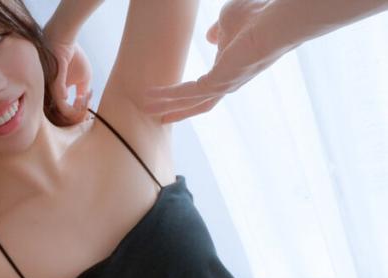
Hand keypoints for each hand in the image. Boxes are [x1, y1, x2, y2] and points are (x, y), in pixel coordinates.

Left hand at [43, 25, 93, 122]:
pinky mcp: (52, 87)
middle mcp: (52, 96)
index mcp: (58, 94)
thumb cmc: (73, 57)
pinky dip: (76, 106)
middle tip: (88, 108)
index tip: (89, 106)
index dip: (80, 114)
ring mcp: (51, 93)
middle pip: (65, 118)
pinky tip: (81, 97)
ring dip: (79, 111)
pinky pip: (63, 106)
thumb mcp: (83, 78)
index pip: (67, 112)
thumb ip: (83, 92)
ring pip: (64, 114)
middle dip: (80, 117)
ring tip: (86, 100)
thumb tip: (83, 105)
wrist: (65, 40)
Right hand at [143, 0, 276, 123]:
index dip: (189, 94)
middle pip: (198, 104)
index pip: (207, 89)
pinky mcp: (219, 83)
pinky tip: (153, 94)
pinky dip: (169, 94)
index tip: (172, 99)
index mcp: (231, 70)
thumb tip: (210, 37)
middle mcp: (229, 83)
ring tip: (146, 107)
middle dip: (177, 109)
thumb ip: (219, 31)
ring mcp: (225, 85)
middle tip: (157, 116)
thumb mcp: (229, 21)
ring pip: (191, 101)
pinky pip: (189, 92)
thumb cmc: (259, 16)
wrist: (276, 21)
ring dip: (167, 105)